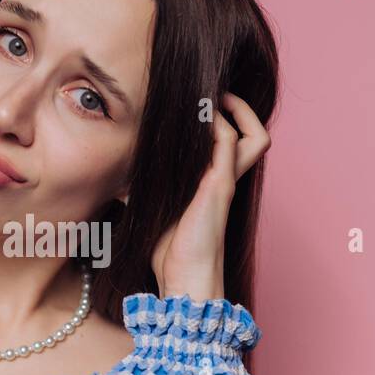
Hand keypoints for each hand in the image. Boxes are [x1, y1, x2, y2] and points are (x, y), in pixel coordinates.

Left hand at [150, 91, 270, 300]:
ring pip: (255, 135)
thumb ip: (144, 189)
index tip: (199, 103)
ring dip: (237, 111)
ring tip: (213, 99)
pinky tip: (194, 119)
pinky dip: (214, 123)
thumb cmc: (169, 252)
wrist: (184, 279)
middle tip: (216, 96)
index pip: (235, 142)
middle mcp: (226, 178)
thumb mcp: (153, 209)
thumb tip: (117, 180)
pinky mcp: (219, 185)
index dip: (226, 120)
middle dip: (243, 109)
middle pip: (257, 135)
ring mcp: (226, 181)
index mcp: (216, 182)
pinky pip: (227, 141)